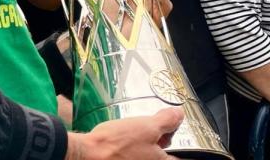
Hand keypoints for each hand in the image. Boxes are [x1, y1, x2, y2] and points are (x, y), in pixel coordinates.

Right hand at [66, 107, 183, 159]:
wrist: (88, 153)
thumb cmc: (116, 143)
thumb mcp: (146, 126)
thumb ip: (167, 121)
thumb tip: (179, 115)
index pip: (181, 155)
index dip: (180, 140)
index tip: (176, 130)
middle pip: (165, 153)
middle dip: (164, 138)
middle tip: (159, 123)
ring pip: (150, 152)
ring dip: (150, 141)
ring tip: (140, 127)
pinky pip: (137, 154)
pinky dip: (137, 145)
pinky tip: (128, 135)